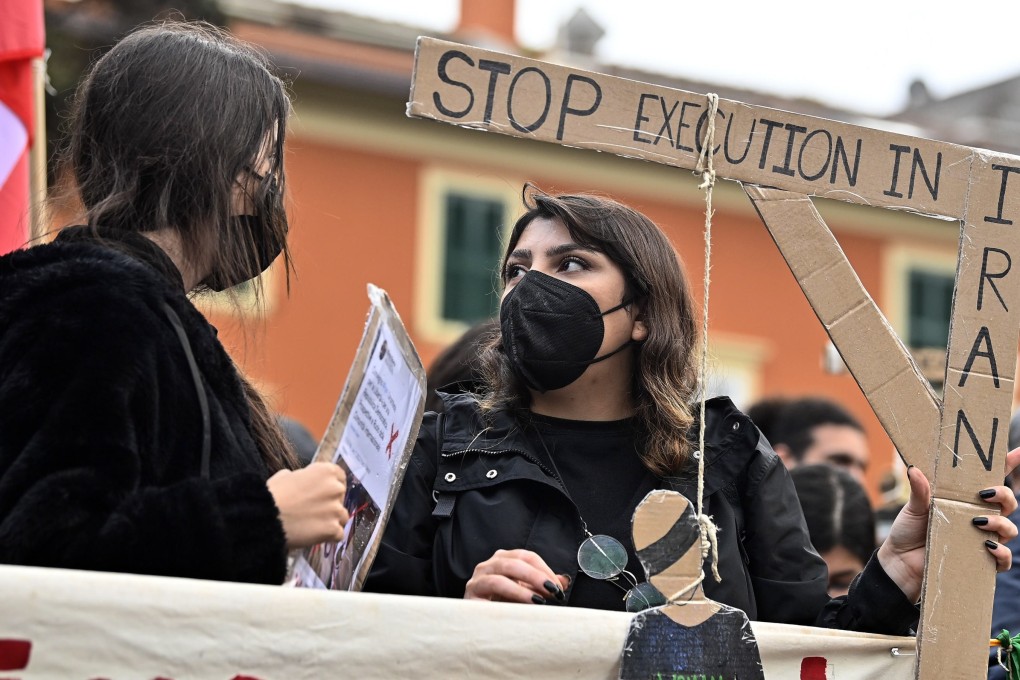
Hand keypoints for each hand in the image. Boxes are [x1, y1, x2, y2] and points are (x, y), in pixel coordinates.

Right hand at [267, 462, 348, 549]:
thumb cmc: (272, 495)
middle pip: (341, 497)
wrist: (265, 518)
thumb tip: (302, 480)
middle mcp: (336, 488)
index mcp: (325, 471)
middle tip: (314, 511)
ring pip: (342, 517)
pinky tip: (315, 536)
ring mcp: (336, 510)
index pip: (339, 476)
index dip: (331, 485)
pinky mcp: (333, 529)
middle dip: (331, 503)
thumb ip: (301, 476)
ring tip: (314, 526)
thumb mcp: (285, 476)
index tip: (323, 493)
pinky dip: (329, 537)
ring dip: (332, 521)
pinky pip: (338, 534)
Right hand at [464, 549, 568, 603]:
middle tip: (552, 591)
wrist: (476, 626)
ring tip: (538, 601)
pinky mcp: (470, 597)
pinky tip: (519, 609)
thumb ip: (543, 586)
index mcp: (503, 560)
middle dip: (536, 576)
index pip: (526, 556)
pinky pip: (488, 593)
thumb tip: (564, 581)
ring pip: (499, 576)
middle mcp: (488, 566)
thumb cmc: (502, 606)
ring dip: (521, 588)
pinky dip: (506, 598)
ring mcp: (477, 580)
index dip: (544, 569)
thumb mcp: (525, 593)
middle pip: (514, 563)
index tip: (558, 587)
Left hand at [878, 448, 1019, 601]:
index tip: (1018, 451)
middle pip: (1007, 503)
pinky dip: (1001, 552)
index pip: (991, 481)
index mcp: (964, 500)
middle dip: (1004, 495)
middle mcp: (977, 517)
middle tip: (985, 494)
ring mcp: (981, 539)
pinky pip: (1003, 558)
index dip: (1008, 464)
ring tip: (977, 521)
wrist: (899, 563)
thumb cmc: (908, 532)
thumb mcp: (913, 508)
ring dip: (1000, 523)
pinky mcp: (980, 560)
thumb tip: (914, 469)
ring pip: (1009, 528)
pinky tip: (987, 546)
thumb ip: (919, 490)